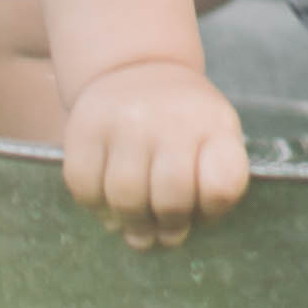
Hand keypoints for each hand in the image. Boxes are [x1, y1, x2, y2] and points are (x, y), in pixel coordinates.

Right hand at [61, 61, 250, 249]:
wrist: (137, 68)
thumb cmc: (183, 123)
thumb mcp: (216, 140)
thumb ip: (208, 189)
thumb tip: (164, 240)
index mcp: (214, 124)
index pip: (222, 186)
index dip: (212, 212)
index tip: (202, 208)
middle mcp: (170, 117)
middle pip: (171, 198)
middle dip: (168, 226)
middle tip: (163, 231)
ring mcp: (125, 119)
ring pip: (125, 198)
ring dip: (131, 223)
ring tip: (136, 225)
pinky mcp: (85, 126)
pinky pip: (85, 187)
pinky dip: (96, 206)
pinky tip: (108, 203)